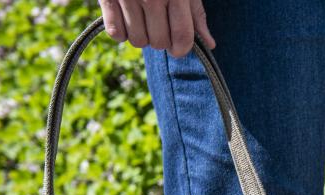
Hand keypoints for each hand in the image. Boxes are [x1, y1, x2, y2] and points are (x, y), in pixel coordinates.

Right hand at [98, 0, 214, 57]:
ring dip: (142, 36)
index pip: (182, 35)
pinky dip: (121, 33)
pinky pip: (115, 33)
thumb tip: (209, 44)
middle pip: (159, 42)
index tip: (178, 49)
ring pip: (138, 40)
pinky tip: (127, 20)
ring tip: (143, 21)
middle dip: (161, 40)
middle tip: (159, 26)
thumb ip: (196, 15)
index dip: (181, 49)